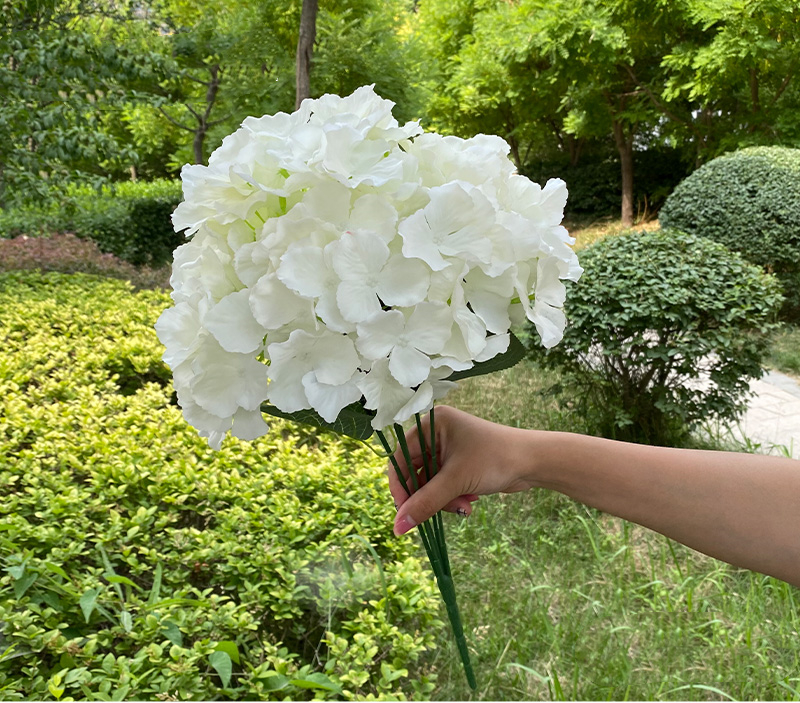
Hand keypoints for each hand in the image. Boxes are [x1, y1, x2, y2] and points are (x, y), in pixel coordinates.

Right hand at [388, 406, 536, 534]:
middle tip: (442, 512)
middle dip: (429, 496)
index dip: (400, 486)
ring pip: (430, 484)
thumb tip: (398, 527)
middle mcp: (437, 433)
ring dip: (443, 501)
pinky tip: (469, 503)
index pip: (400, 458)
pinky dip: (453, 498)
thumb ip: (424, 504)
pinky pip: (444, 486)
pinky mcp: (459, 464)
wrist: (533, 462)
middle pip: (415, 473)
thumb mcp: (455, 482)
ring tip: (464, 507)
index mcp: (432, 424)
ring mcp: (448, 449)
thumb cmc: (494, 460)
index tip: (404, 512)